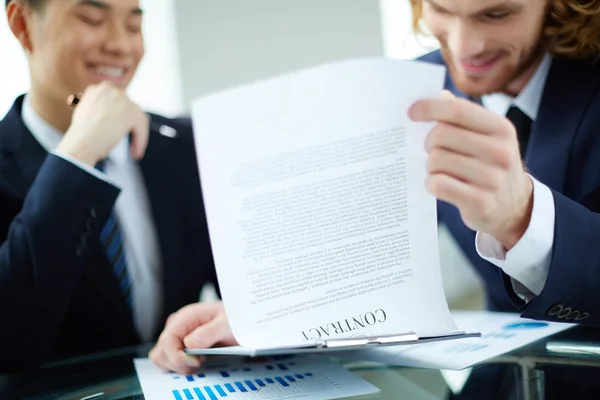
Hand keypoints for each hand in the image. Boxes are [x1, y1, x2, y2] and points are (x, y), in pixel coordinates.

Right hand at [56, 81, 148, 165]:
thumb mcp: (87, 115)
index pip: (118, 102)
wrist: (81, 143)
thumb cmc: (81, 136)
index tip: (120, 130)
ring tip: (133, 150)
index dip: (120, 117)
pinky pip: (141, 127)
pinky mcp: (131, 112)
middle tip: (130, 140)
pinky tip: (135, 152)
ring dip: (137, 135)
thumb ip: (101, 111)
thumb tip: (114, 117)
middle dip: (131, 125)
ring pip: (138, 118)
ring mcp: (121, 99)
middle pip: (130, 108)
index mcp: (98, 89)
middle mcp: (110, 90)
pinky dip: (140, 141)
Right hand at [149, 301, 236, 373]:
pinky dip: (181, 366)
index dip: (177, 356)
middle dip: (178, 363)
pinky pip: (171, 361)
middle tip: (201, 361)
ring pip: (162, 358)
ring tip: (200, 360)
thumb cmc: (235, 319)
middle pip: (161, 352)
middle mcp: (178, 326)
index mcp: (186, 317)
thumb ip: (209, 332)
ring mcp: (177, 337)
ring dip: (179, 365)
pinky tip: (198, 360)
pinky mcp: (180, 346)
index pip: (167, 340)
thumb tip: (189, 343)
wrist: (241, 321)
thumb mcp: (228, 323)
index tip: (196, 362)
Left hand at [409, 91, 532, 249]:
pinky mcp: (480, 202)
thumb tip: (439, 95)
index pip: (457, 110)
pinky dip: (431, 183)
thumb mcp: (486, 137)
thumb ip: (463, 116)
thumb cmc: (490, 165)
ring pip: (436, 161)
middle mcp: (501, 151)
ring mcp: (492, 179)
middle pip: (441, 136)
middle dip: (428, 143)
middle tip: (430, 150)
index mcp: (501, 128)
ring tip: (438, 170)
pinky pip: (438, 184)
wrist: (513, 206)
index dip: (429, 108)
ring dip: (429, 166)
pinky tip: (439, 184)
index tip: (411, 112)